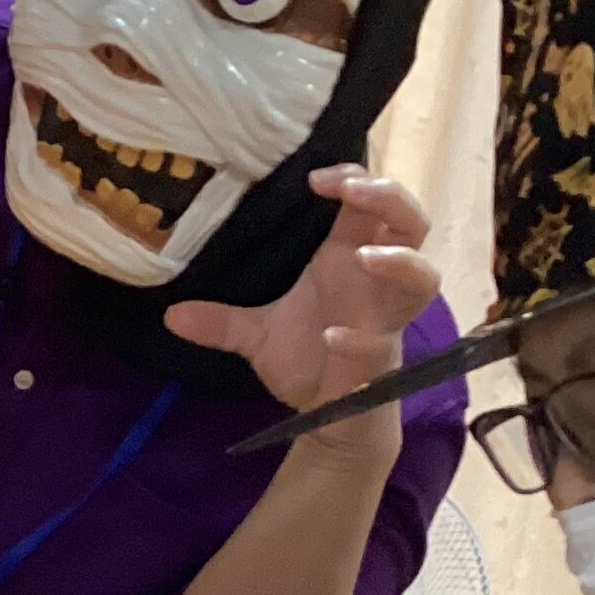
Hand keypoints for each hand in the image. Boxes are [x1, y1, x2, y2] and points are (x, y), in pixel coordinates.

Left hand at [164, 169, 436, 446]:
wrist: (328, 417)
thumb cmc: (307, 360)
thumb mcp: (255, 336)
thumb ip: (219, 322)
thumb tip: (170, 315)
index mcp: (347, 257)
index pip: (368, 201)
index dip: (355, 178)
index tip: (317, 177)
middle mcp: (374, 280)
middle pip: (411, 221)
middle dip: (389, 197)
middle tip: (351, 190)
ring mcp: (385, 318)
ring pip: (424, 276)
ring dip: (401, 261)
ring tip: (364, 256)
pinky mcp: (383, 359)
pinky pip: (384, 343)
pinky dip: (360, 339)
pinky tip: (333, 336)